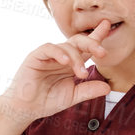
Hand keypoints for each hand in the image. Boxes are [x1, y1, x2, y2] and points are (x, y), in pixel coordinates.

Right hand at [0, 18, 114, 122]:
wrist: (26, 109)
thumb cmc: (46, 101)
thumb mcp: (72, 96)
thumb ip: (88, 91)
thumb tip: (108, 88)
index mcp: (71, 63)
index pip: (86, 47)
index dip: (96, 36)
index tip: (107, 25)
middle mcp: (61, 56)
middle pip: (79, 41)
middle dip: (92, 43)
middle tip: (102, 53)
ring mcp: (48, 55)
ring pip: (67, 46)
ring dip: (77, 59)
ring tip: (81, 74)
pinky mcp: (36, 56)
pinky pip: (49, 48)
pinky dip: (59, 53)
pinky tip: (66, 62)